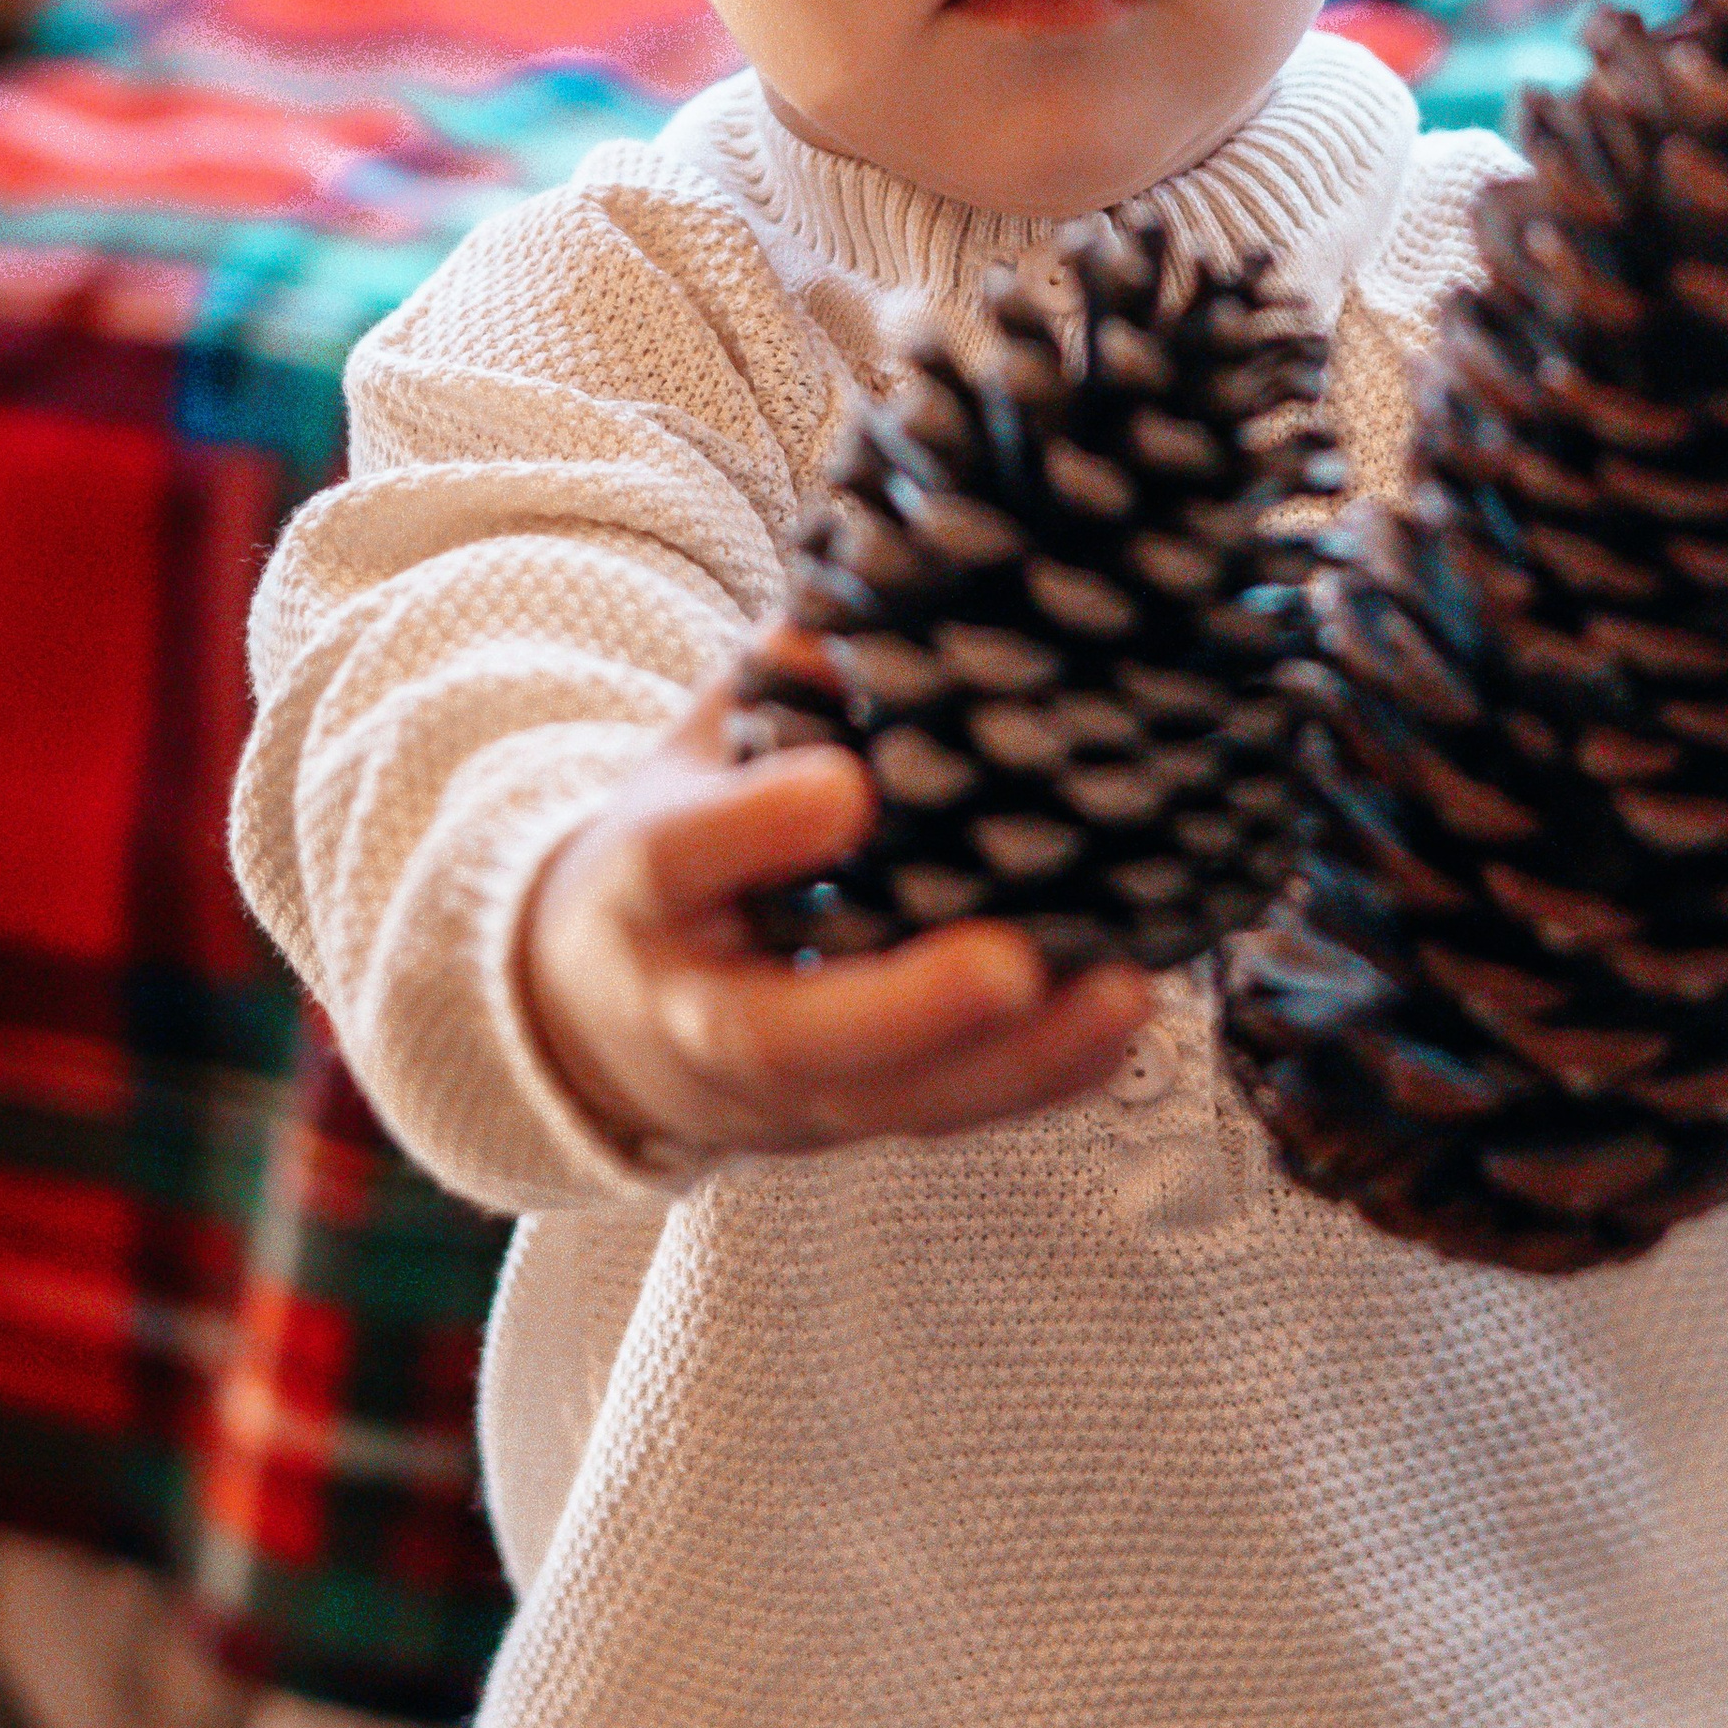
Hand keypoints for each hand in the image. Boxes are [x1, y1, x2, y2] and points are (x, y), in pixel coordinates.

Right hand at [520, 647, 1151, 1162]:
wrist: (605, 1022)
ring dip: (1015, 1059)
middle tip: (1011, 966)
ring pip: (889, 1101)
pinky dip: (1042, 1079)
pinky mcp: (849, 1123)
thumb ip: (768, 683)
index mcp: (639, 894)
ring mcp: (777, 1092)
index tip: (847, 785)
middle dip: (906, 1008)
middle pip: (785, 1037)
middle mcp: (696, 1013)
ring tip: (1122, 995)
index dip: (755, 827)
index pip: (681, 859)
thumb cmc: (675, 851)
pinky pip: (947, 1119)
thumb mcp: (689, 753)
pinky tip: (1122, 1023)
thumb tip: (864, 603)